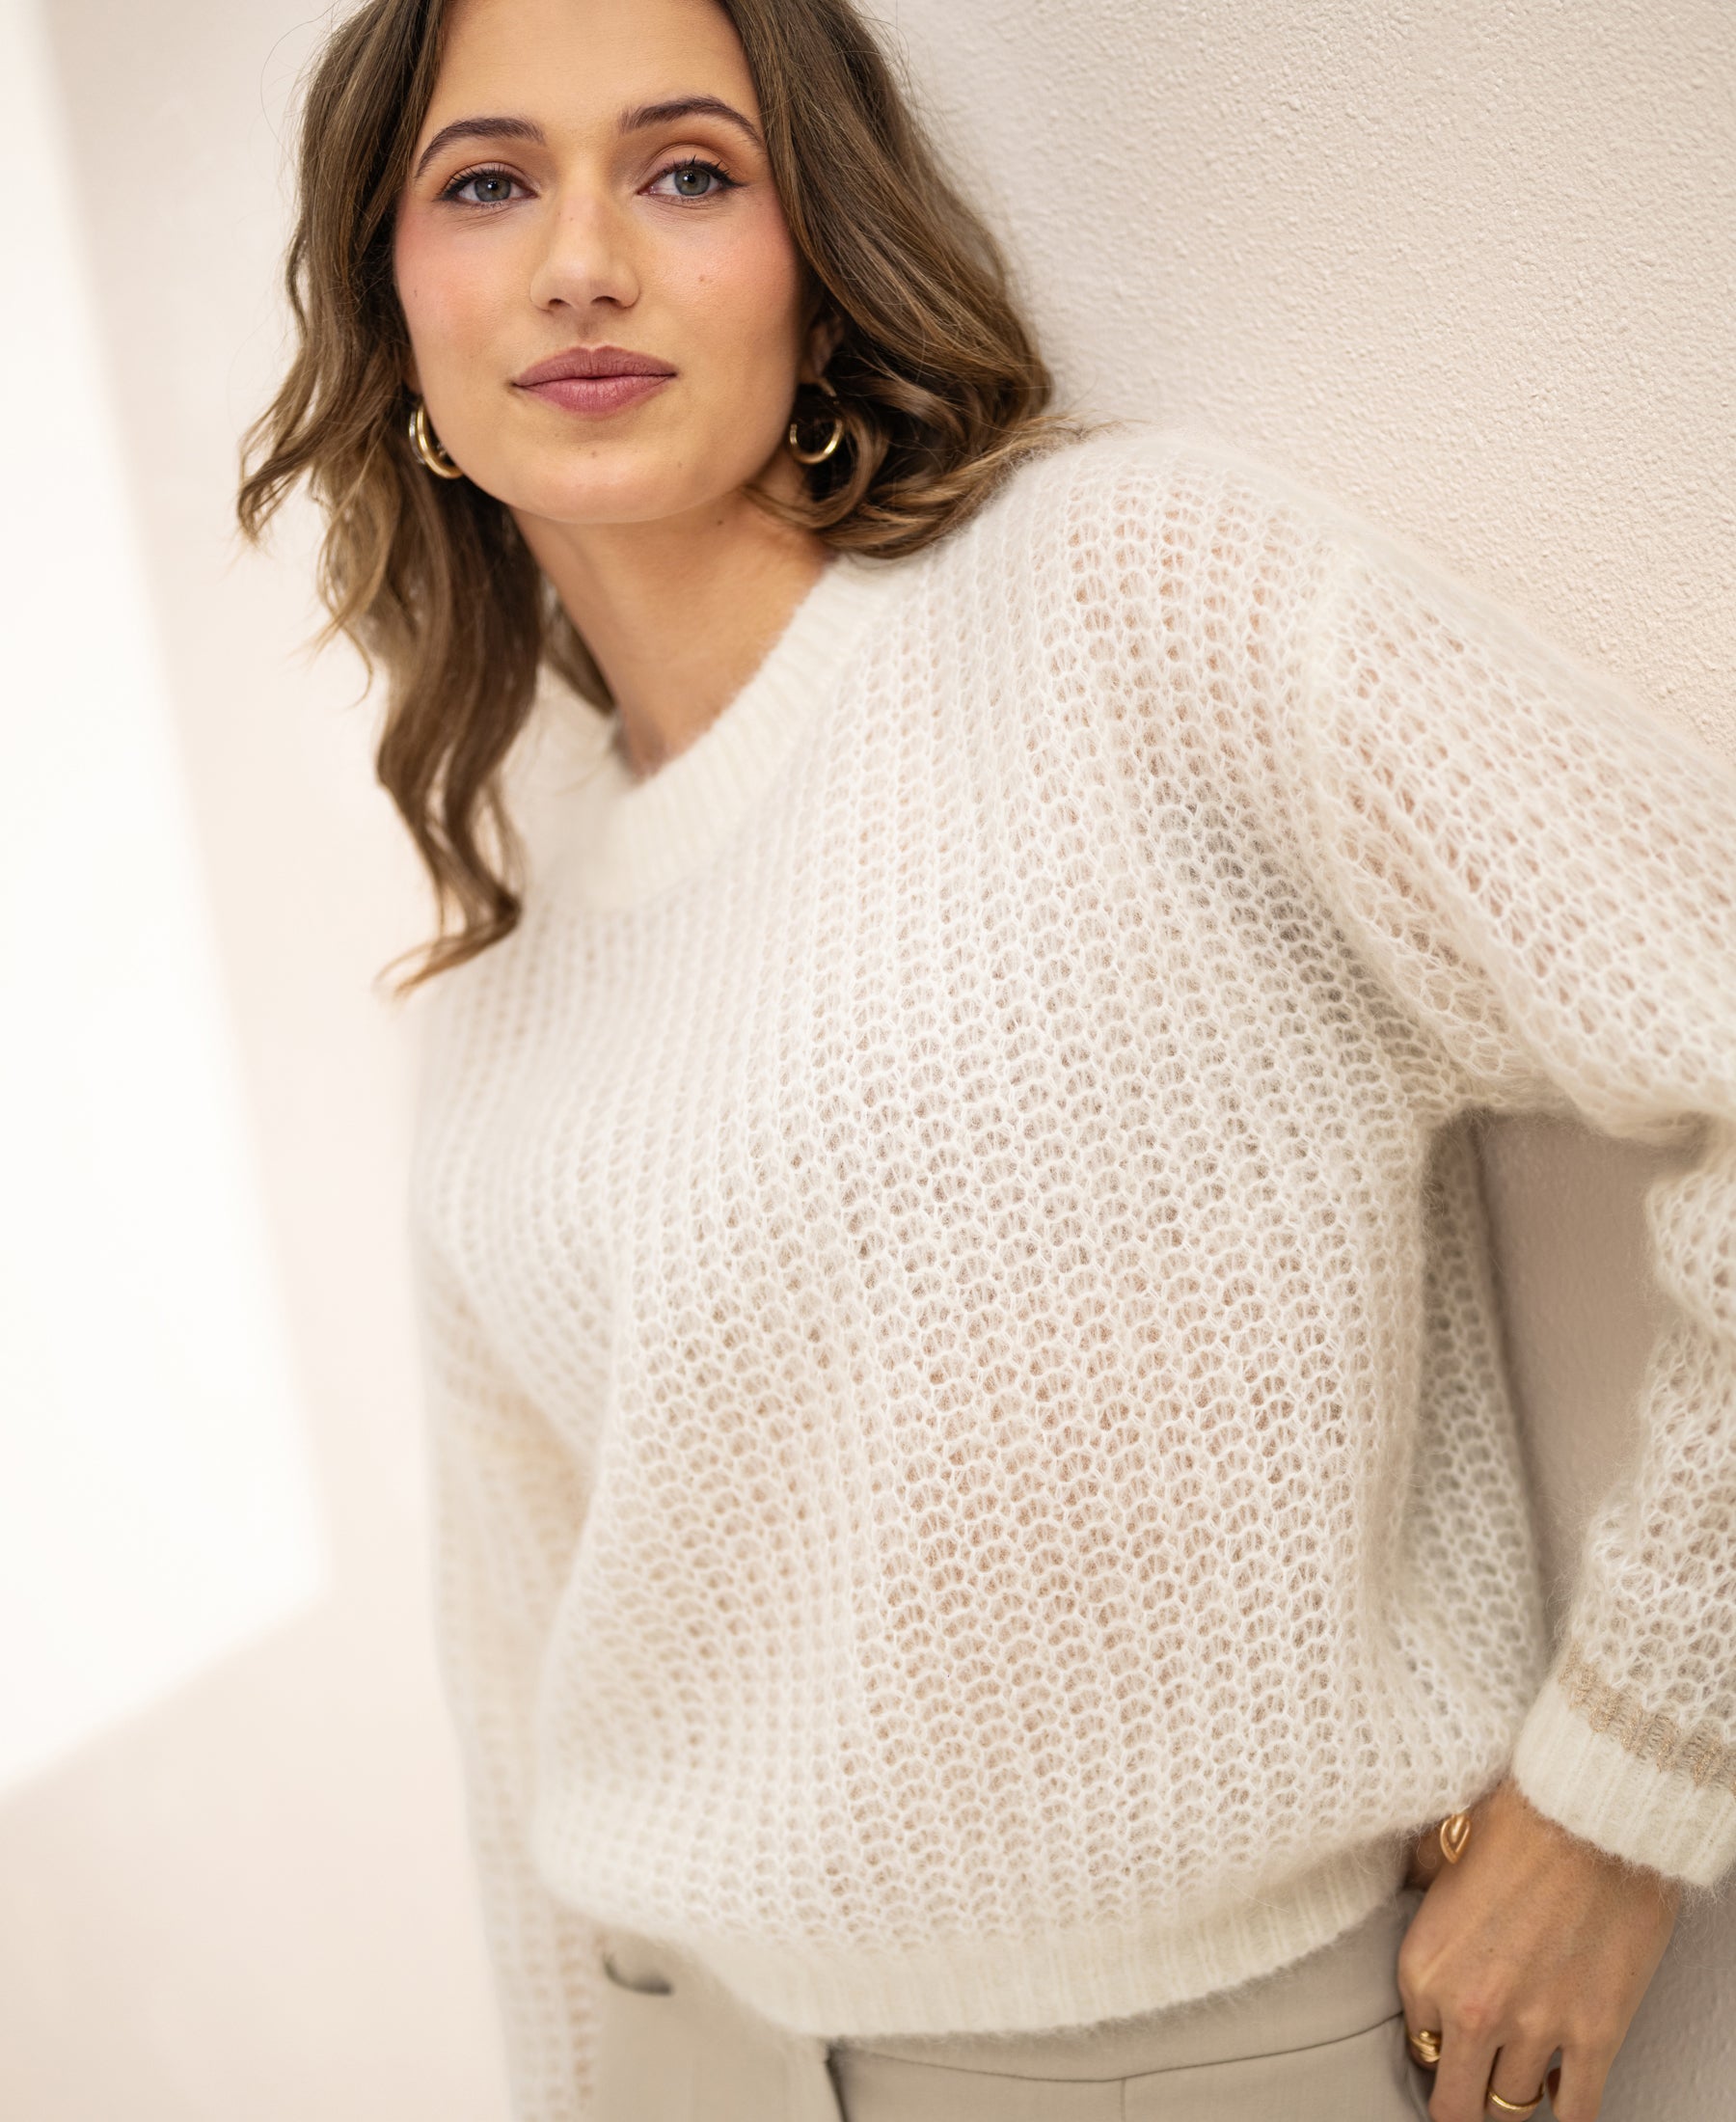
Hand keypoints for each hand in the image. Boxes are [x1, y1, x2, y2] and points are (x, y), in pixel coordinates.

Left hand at [1396, 1777, 1679, 2121]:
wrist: (1589, 1814)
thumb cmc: (1516, 1820)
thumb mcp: (1440, 1847)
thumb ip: (1421, 1885)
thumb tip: (1411, 1884)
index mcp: (1424, 1967)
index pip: (1418, 2045)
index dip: (1437, 2043)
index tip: (1451, 2038)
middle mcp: (1470, 2010)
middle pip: (1455, 2104)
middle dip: (1463, 2097)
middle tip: (1475, 2085)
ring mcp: (1534, 2029)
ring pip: (1511, 2111)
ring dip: (1513, 2098)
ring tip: (1518, 2080)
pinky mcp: (1595, 2036)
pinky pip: (1576, 2113)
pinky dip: (1567, 2112)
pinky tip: (1560, 2092)